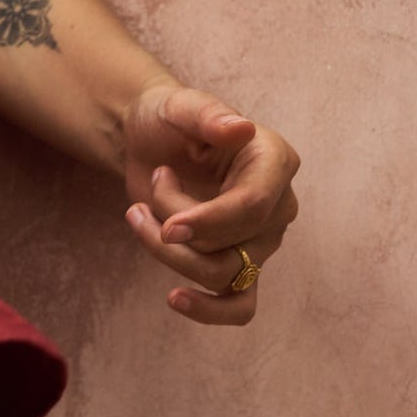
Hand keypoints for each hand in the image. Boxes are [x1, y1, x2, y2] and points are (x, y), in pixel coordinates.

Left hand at [121, 81, 300, 326]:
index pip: (253, 206)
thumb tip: (241, 128)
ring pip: (222, 275)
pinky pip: (239, 306)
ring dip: (168, 253)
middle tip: (153, 182)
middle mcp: (278, 204)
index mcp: (274, 160)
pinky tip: (174, 298)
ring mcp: (261, 240)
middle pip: (232, 244)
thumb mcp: (179, 105)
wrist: (150, 140)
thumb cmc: (168, 118)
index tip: (168, 227)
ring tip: (138, 213)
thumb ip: (208, 115)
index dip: (210, 221)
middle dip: (175, 222)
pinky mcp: (238, 264)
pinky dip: (208, 310)